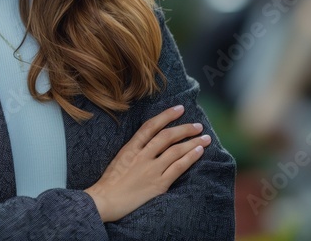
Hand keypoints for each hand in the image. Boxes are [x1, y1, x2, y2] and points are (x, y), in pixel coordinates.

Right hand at [84, 105, 210, 222]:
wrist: (105, 201)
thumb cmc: (110, 182)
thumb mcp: (119, 158)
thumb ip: (135, 149)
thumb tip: (150, 141)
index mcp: (130, 148)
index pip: (151, 126)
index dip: (167, 115)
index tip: (180, 109)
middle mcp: (142, 156)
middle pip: (167, 136)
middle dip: (185, 129)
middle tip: (198, 125)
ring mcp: (151, 170)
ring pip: (176, 150)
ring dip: (193, 142)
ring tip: (205, 138)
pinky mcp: (158, 184)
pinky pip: (178, 167)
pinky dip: (190, 158)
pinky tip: (199, 152)